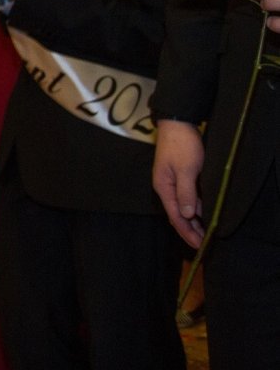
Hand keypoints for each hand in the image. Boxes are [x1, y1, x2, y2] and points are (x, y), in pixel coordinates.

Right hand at [153, 118, 205, 248]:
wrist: (177, 124)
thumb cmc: (181, 146)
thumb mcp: (187, 170)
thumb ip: (186, 193)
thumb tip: (188, 215)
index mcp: (164, 187)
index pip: (175, 216)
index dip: (187, 232)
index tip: (198, 244)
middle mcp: (165, 187)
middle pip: (177, 214)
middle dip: (189, 230)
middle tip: (203, 242)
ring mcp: (171, 182)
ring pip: (182, 207)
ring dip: (193, 220)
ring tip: (205, 232)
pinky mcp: (179, 177)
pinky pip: (185, 198)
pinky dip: (194, 208)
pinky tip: (202, 213)